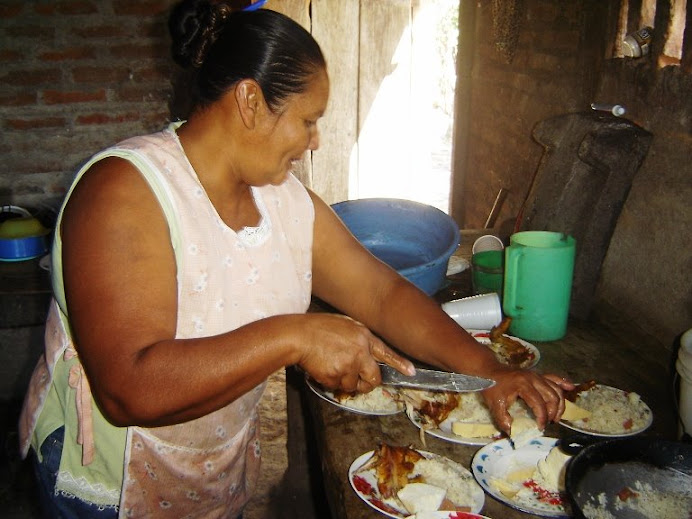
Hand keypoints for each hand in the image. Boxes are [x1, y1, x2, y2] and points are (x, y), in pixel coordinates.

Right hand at [297, 313, 414, 393]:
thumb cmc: (318, 328)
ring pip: (354, 385)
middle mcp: (360, 352)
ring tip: (331, 366)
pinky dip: (331, 382)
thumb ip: (358, 338)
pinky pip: (338, 387)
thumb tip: (366, 353)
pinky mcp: (336, 376)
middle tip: (361, 384)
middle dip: (368, 384)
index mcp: (363, 336)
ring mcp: (349, 365)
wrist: (298, 336)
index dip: (400, 363)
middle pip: (374, 377)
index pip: (386, 352)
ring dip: (345, 382)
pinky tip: (323, 368)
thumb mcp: (345, 325)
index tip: (411, 372)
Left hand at [481, 369, 574, 433]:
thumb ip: (503, 420)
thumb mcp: (494, 405)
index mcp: (522, 385)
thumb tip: (514, 433)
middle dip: (552, 412)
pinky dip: (563, 383)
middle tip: (548, 422)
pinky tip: (571, 387)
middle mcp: (533, 378)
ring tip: (556, 416)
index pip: (539, 403)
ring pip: (556, 389)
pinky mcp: (538, 374)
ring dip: (559, 404)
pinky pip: (554, 377)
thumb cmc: (492, 387)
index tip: (540, 427)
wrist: (490, 370)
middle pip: (552, 396)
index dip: (542, 417)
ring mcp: (537, 375)